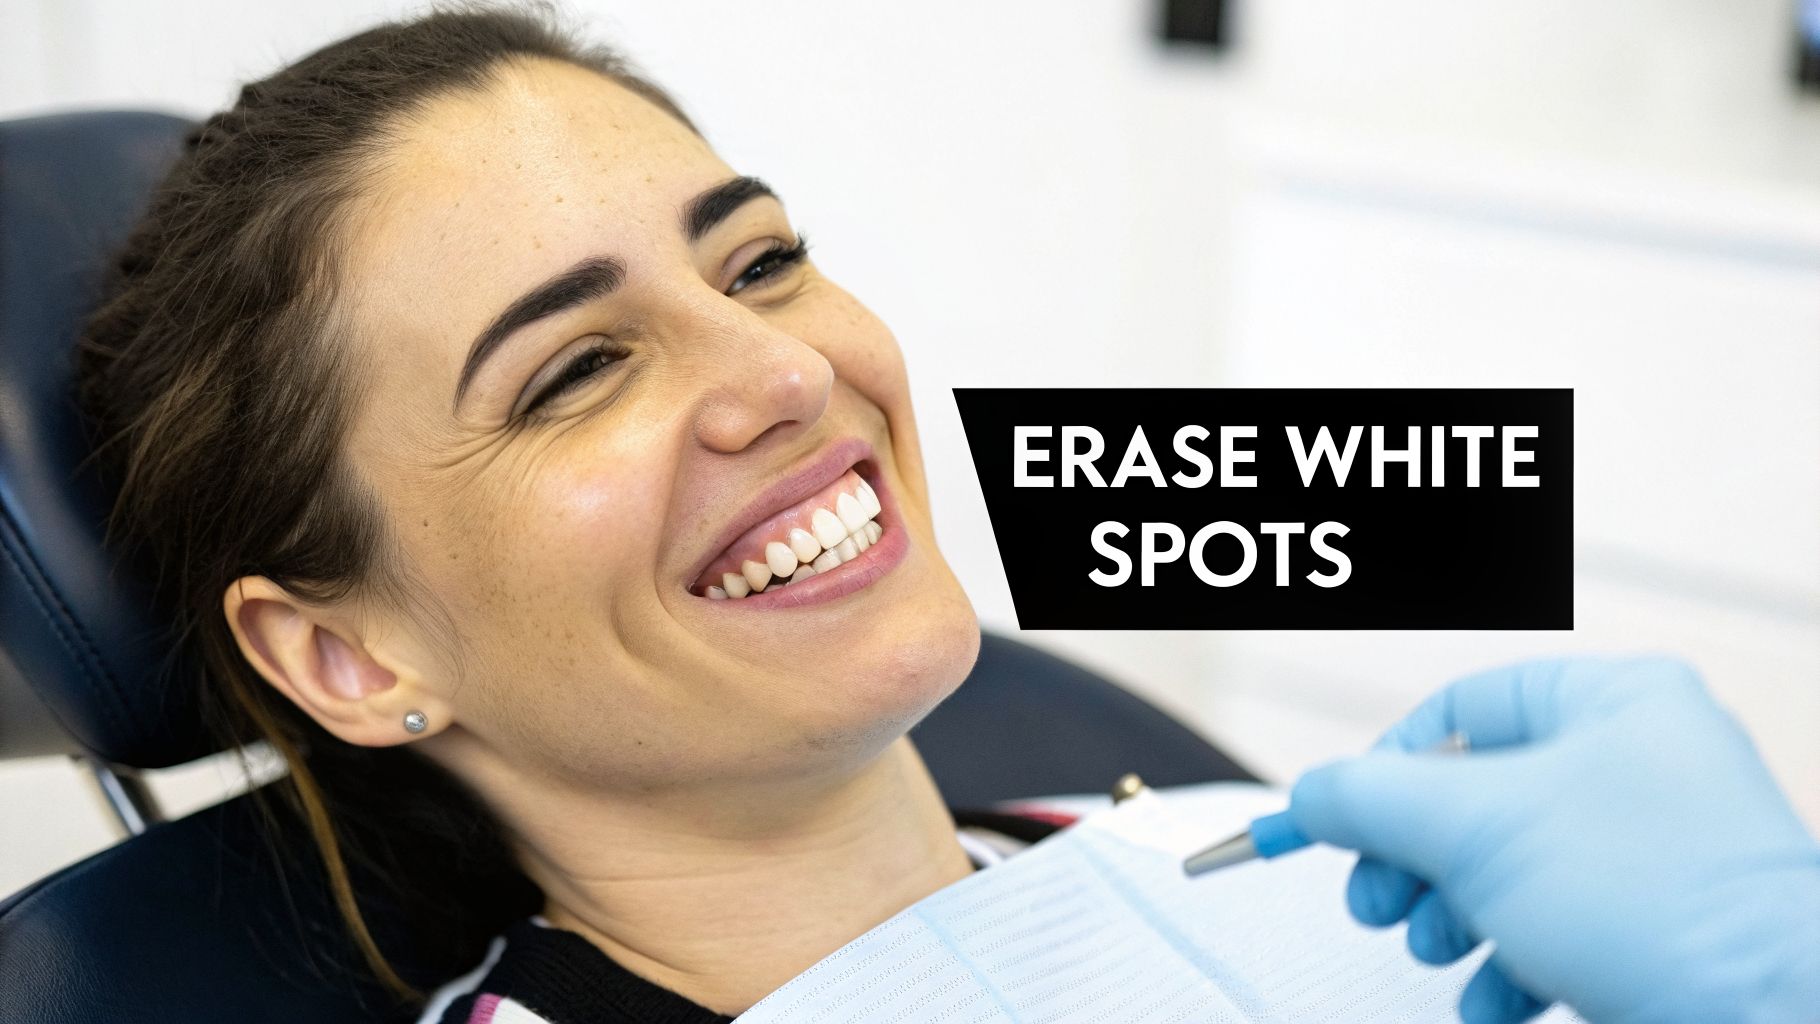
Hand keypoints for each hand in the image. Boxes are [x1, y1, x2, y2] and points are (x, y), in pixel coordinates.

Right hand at [1285, 656, 1819, 1023]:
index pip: (1463, 707)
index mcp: (1613, 700)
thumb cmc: (1652, 898)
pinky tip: (1491, 1001)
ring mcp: (1660, 851)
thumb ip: (1370, 798)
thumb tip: (1310, 793)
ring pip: (1513, 871)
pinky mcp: (1666, 930)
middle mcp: (1643, 763)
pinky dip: (1508, 966)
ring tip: (1438, 951)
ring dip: (1453, 918)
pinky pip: (1561, 930)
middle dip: (1414, 860)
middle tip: (1378, 901)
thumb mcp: (1471, 825)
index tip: (1346, 822)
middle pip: (1477, 797)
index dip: (1389, 765)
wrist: (1772, 1014)